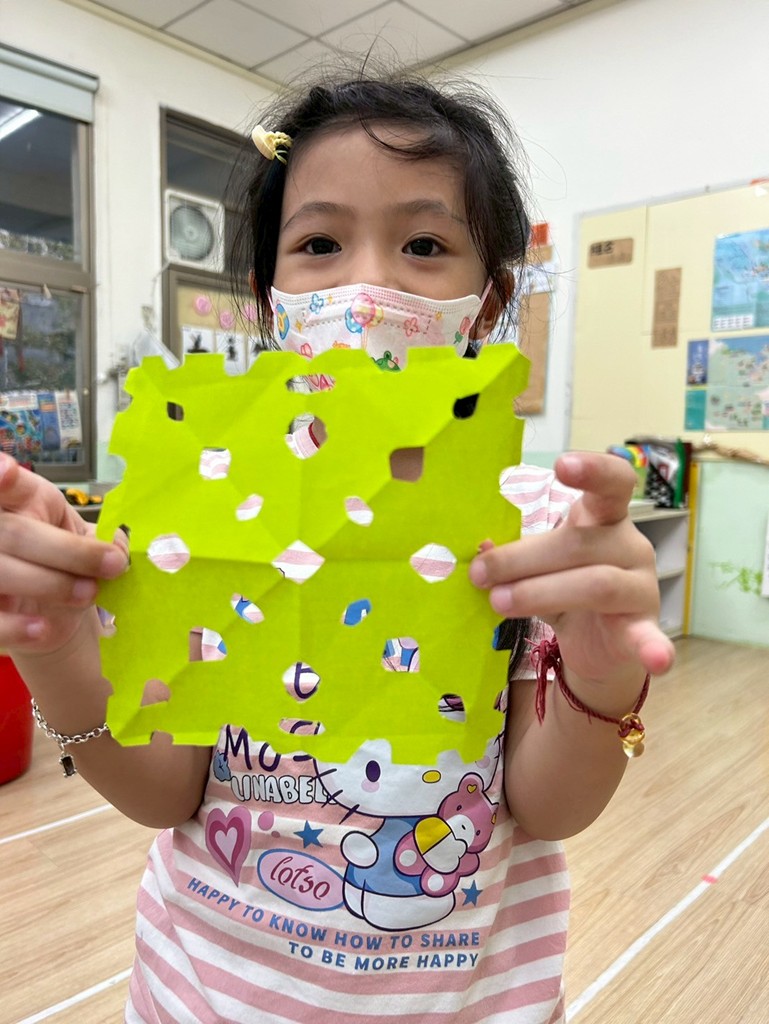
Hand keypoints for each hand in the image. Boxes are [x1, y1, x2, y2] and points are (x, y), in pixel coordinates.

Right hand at [0, 455, 127, 654]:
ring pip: (3, 571)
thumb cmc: (66, 559)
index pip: (7, 484)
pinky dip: (17, 627)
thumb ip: (101, 536)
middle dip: (70, 552)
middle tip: (113, 565)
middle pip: (15, 534)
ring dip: (52, 585)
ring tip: (89, 593)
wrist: (51, 607)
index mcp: (20, 497)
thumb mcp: (86, 537)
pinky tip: (44, 629)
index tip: (8, 471)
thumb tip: (118, 547)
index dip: (1, 477)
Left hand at [470, 452, 674, 695]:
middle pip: (579, 543)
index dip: (592, 470)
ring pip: (596, 583)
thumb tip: (480, 550)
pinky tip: (659, 661)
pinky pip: (650, 637)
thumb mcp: (537, 566)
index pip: (612, 483)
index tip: (561, 464)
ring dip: (540, 592)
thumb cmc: (565, 589)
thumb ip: (514, 554)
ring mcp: (641, 587)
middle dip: (522, 557)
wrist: (597, 645)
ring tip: (499, 602)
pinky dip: (654, 648)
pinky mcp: (644, 629)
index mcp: (605, 518)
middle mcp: (630, 546)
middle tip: (481, 574)